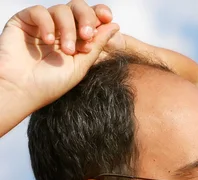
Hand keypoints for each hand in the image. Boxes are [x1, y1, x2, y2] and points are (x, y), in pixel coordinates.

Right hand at [0, 1, 118, 112]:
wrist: (21, 91)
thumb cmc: (50, 84)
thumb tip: (114, 25)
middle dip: (86, 18)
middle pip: (78, 8)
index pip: (90, 18)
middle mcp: (60, 30)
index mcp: (76, 40)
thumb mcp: (80, 66)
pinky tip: (48, 40)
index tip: (107, 19)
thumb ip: (97, 45)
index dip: (100, 14)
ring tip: (66, 50)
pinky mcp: (24, 22)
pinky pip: (39, 11)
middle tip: (86, 35)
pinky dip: (47, 23)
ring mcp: (43, 25)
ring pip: (61, 10)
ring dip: (68, 28)